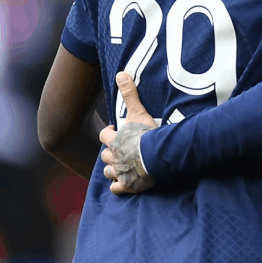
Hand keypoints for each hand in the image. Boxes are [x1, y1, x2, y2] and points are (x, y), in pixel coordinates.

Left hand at [98, 72, 158, 194]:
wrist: (158, 156)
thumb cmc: (148, 135)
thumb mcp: (138, 112)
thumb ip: (129, 94)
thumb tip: (120, 73)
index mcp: (114, 141)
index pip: (104, 137)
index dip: (108, 134)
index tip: (114, 131)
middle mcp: (113, 157)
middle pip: (105, 156)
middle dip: (110, 153)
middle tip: (119, 150)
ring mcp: (119, 173)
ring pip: (108, 172)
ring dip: (113, 169)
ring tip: (121, 167)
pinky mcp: (127, 186)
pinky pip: (116, 189)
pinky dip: (118, 187)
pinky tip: (123, 185)